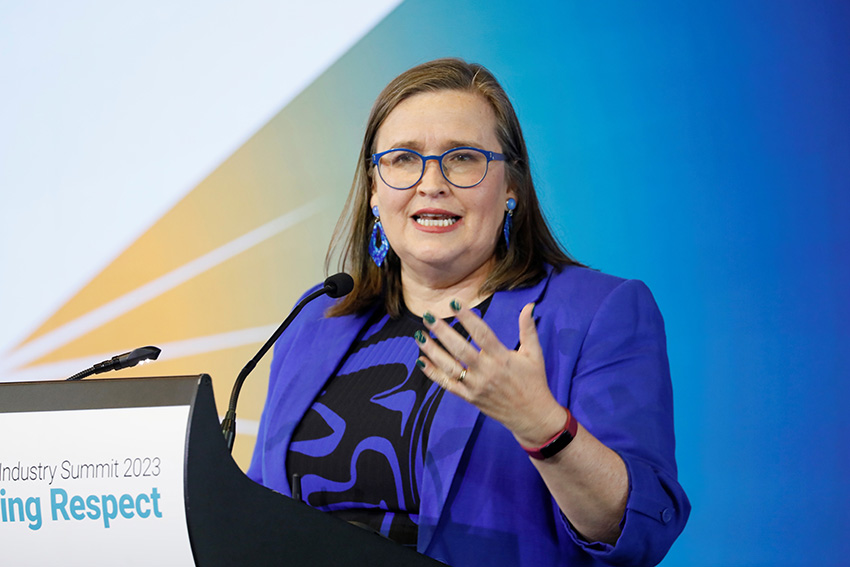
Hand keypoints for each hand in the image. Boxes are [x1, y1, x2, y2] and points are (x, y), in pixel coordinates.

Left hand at [415, 300, 565, 445]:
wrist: (531, 416)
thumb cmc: (533, 381)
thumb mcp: (534, 354)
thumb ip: (528, 329)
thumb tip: (530, 305)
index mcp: (502, 358)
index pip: (482, 334)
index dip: (467, 318)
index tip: (453, 303)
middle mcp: (487, 372)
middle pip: (460, 349)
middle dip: (442, 332)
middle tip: (428, 316)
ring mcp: (476, 386)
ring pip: (449, 367)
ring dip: (432, 351)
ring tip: (419, 335)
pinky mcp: (469, 398)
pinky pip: (447, 385)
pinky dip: (433, 373)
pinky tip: (421, 360)